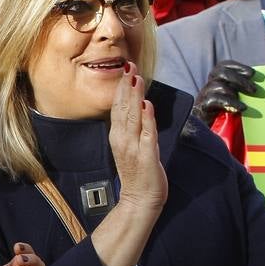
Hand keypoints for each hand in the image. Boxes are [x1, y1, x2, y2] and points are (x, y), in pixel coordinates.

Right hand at [109, 63, 166, 216]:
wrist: (139, 201)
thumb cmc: (138, 175)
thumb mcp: (132, 148)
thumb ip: (135, 129)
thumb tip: (140, 108)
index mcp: (118, 137)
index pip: (118, 108)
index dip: (121, 89)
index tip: (125, 70)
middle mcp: (122, 139)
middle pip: (123, 108)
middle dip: (126, 86)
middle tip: (129, 65)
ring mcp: (133, 147)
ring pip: (133, 116)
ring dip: (134, 96)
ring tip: (136, 78)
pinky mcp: (146, 155)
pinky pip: (146, 133)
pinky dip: (146, 118)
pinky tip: (146, 105)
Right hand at [192, 59, 258, 123]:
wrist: (206, 133)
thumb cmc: (225, 117)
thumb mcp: (234, 100)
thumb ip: (242, 92)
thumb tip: (260, 87)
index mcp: (216, 81)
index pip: (223, 66)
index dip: (237, 67)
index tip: (252, 73)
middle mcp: (209, 86)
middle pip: (220, 72)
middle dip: (239, 78)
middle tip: (254, 90)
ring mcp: (204, 96)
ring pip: (217, 85)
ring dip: (235, 91)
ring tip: (247, 104)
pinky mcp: (202, 107)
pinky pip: (214, 99)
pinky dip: (230, 103)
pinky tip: (241, 109)